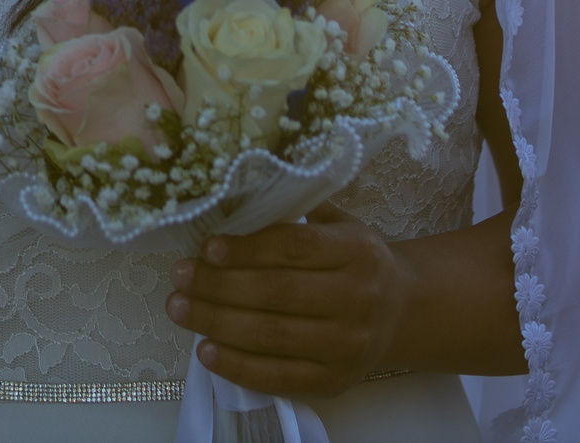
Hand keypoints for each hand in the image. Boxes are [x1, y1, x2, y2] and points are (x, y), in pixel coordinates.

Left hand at [166, 203, 407, 399]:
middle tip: (179, 276)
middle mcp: (357, 299)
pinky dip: (238, 366)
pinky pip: (280, 376)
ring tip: (179, 307)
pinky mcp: (335, 381)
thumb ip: (296, 210)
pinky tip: (206, 351)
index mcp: (356, 251)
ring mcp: (348, 345)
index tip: (207, 247)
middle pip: (277, 293)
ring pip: (272, 335)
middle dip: (219, 285)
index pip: (295, 248)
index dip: (247, 248)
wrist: (401, 313)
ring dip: (217, 322)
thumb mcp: (339, 224)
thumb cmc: (354, 261)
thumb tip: (232, 198)